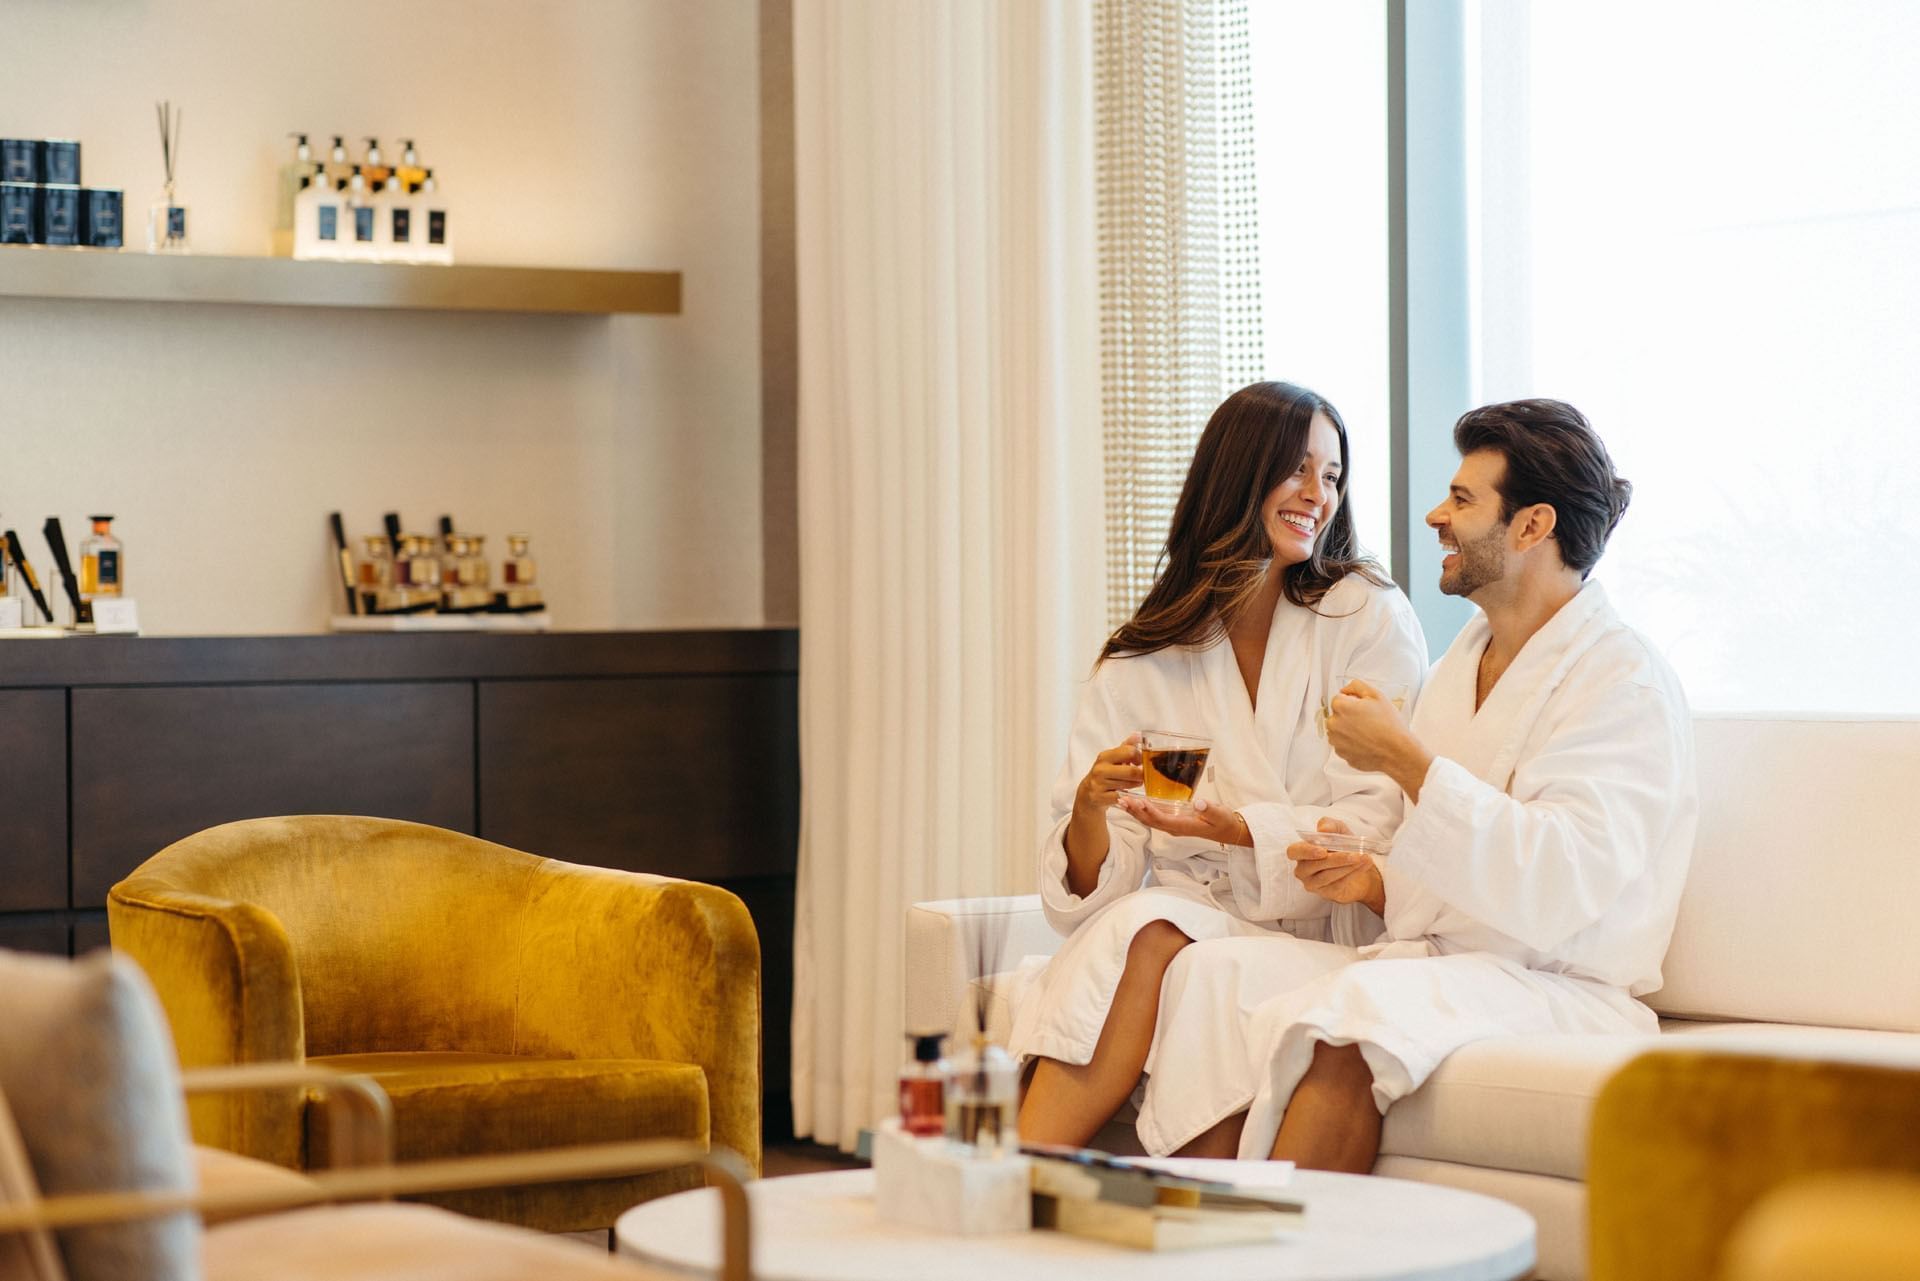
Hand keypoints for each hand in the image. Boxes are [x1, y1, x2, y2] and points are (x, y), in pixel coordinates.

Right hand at [1074, 735, 1143, 817]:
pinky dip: (1128, 796)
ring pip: (1128, 784)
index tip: (1140, 762)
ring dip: (1136, 785)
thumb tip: (1138, 735)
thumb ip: (1126, 747)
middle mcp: (1100, 769)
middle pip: (1131, 771)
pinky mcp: (1100, 797)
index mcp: (1105, 756)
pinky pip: (1122, 797)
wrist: (1088, 794)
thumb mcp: (1112, 759)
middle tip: (1143, 776)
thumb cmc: (1104, 774)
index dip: (1139, 757)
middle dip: (1141, 775)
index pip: (1129, 752)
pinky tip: (1128, 793)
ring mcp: (1099, 784)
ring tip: (1136, 783)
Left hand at [1114, 794, 1251, 846]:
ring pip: (1150, 820)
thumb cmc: (1224, 822)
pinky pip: (1154, 816)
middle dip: (1135, 811)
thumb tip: (1198, 804)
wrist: (1228, 830)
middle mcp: (1175, 828)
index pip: (1162, 820)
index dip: (1149, 812)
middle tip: (1121, 800)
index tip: (1139, 802)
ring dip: (1135, 811)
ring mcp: (1173, 825)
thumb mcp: (1220, 815)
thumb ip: (1209, 809)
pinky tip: (1134, 802)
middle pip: (1150, 821)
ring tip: (1121, 800)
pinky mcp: (1173, 820)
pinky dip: (1142, 809)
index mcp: (1184, 826)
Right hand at [1286, 816, 1384, 910]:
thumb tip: (1323, 830)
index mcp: (1301, 852)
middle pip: (1314, 865)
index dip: (1306, 851)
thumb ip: (1330, 825)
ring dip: (1347, 867)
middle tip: (1355, 855)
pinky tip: (1363, 866)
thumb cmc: (1342, 846)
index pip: (1293, 852)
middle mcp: (1303, 869)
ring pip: (1327, 876)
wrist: (1356, 866)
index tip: (1323, 850)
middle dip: (1336, 860)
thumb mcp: (1339, 830)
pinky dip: (1352, 874)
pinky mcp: (1326, 893)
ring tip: (1364, 858)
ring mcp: (1313, 883)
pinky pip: (1338, 884)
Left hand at [1326, 680, 1417, 775]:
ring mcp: (1336, 741)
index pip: (1339, 698)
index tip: (1364, 708)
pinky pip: (1343, 744)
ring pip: (1339, 730)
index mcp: (1341, 707)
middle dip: (1349, 715)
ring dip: (1349, 729)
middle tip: (1368, 720)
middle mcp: (1334, 725)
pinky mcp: (1341, 754)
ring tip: (1368, 732)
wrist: (1396, 752)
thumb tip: (1345, 689)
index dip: (1353, 701)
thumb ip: (1357, 686)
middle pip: (1337, 714)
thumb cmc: (1389, 725)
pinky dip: (1351, 743)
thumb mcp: (1377, 695)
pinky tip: (1366, 742)